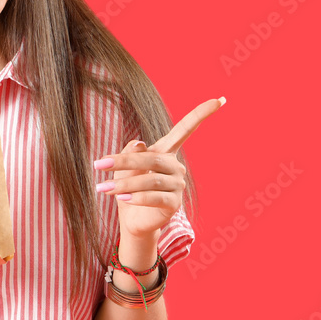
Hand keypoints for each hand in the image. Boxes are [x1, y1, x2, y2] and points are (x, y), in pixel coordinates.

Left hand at [95, 98, 224, 240]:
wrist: (131, 220)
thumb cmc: (128, 187)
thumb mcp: (124, 167)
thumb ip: (130, 152)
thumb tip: (140, 144)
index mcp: (166, 151)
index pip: (186, 129)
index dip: (203, 113)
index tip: (221, 100)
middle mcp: (176, 166)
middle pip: (152, 158)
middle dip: (123, 161)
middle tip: (99, 164)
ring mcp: (177, 185)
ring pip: (151, 180)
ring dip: (124, 184)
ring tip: (102, 188)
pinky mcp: (174, 204)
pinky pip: (155, 197)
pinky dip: (137, 197)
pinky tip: (122, 198)